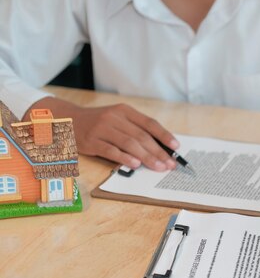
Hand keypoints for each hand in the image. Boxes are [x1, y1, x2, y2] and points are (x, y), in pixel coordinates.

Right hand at [30, 97, 177, 170]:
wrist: (66, 119)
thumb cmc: (97, 122)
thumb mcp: (117, 119)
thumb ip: (134, 129)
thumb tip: (159, 147)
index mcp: (124, 111)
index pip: (149, 123)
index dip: (164, 135)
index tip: (176, 147)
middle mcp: (114, 117)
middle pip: (141, 136)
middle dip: (158, 151)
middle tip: (170, 164)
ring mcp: (101, 129)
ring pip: (129, 143)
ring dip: (146, 157)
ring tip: (158, 167)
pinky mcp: (91, 141)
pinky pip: (111, 150)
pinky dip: (124, 158)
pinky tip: (135, 165)